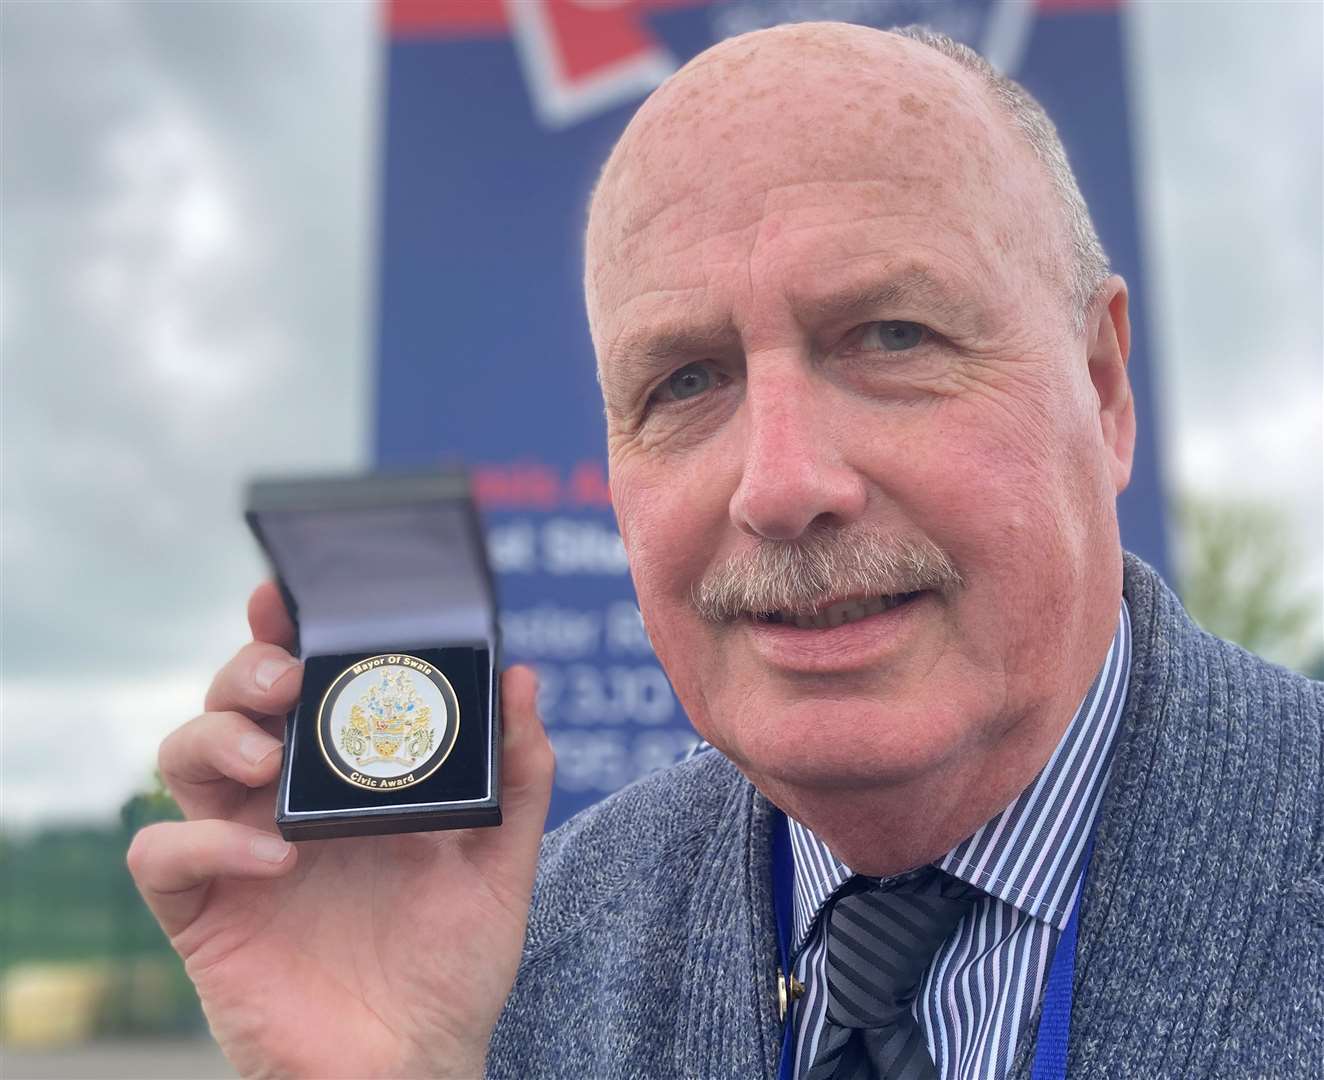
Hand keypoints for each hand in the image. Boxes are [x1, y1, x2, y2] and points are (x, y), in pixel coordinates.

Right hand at [127, 582, 553, 1077]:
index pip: (303, 685)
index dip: (283, 633)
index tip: (286, 597)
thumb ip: (518, 776)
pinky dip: (205, 843)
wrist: (414, 1064)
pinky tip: (275, 859)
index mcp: (348, 776)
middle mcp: (286, 800)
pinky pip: (164, 857)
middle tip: (288, 679)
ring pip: (180, 759)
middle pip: (232, 704)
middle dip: (247, 671)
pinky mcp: (206, 914)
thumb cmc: (452, 963)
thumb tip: (524, 680)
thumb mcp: (501, 863)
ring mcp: (239, 853)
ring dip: (215, 739)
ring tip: (270, 758)